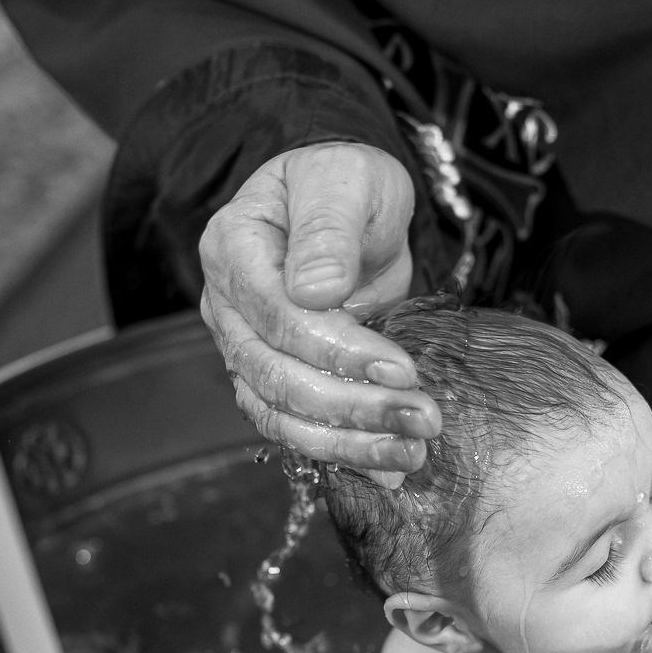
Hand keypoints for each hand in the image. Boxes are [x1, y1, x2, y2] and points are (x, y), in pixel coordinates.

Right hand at [196, 142, 439, 479]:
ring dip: (348, 443)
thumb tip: (315, 290)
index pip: (275, 316)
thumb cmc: (343, 182)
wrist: (350, 203)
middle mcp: (228, 307)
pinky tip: (390, 470)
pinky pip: (298, 428)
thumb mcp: (345, 181)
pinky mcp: (275, 379)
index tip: (400, 367)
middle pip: (276, 376)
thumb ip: (329, 230)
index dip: (335, 349)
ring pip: (282, 414)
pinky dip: (343, 452)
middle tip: (422, 417)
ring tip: (412, 453)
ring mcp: (246, 348)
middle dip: (352, 406)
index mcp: (233, 249)